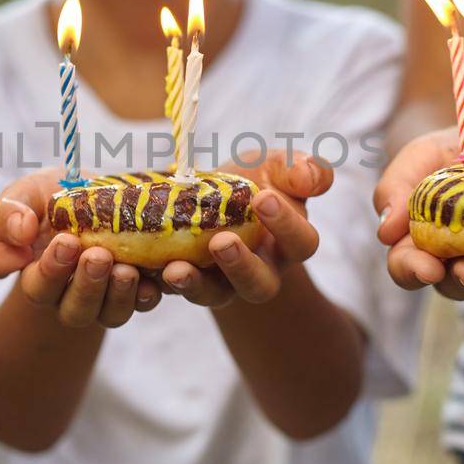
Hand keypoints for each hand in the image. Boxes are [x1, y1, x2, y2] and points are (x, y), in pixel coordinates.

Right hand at [0, 170, 162, 327]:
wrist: (100, 196)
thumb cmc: (55, 198)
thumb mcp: (26, 195)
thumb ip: (7, 214)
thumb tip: (21, 231)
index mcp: (39, 277)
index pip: (38, 286)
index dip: (51, 270)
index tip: (66, 241)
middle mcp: (71, 296)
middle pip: (76, 309)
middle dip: (87, 285)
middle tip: (98, 256)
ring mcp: (107, 299)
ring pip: (111, 314)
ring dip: (119, 295)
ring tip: (127, 269)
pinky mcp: (138, 292)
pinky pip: (145, 303)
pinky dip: (150, 293)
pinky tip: (157, 277)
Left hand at [162, 151, 330, 307]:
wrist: (208, 196)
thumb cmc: (252, 181)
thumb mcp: (275, 167)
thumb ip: (300, 170)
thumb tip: (313, 178)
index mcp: (289, 244)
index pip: (301, 243)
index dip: (287, 225)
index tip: (263, 198)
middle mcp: (260, 271)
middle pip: (260, 285)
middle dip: (241, 267)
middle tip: (221, 242)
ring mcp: (222, 282)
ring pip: (215, 295)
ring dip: (196, 285)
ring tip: (175, 269)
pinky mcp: (187, 283)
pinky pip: (176, 292)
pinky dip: (162, 284)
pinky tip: (149, 269)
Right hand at [373, 129, 463, 302]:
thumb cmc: (446, 150)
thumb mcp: (421, 155)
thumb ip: (397, 187)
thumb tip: (386, 232)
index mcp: (417, 243)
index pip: (406, 267)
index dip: (413, 271)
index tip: (428, 268)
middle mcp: (451, 262)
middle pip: (449, 285)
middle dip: (462, 280)